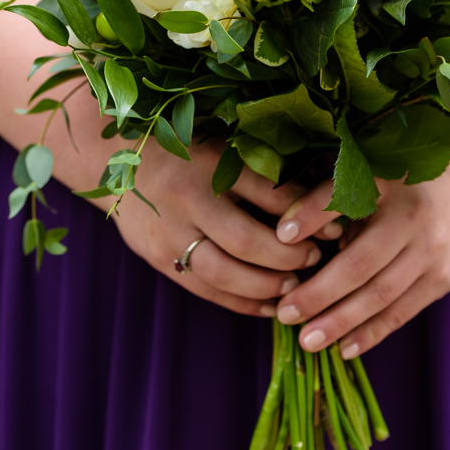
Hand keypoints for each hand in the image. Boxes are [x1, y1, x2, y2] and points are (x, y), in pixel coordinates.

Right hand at [111, 140, 322, 317]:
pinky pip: (204, 288)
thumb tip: (321, 196)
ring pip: (224, 272)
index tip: (336, 226)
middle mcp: (186, 197)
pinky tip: (267, 305)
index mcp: (209, 161)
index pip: (271, 194)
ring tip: (294, 285)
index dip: (309, 216)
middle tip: (317, 258)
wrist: (113, 156)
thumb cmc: (183, 148)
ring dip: (267, 285)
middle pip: (248, 241)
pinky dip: (240, 302)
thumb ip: (263, 168)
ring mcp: (167, 230)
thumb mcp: (222, 144)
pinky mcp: (155, 255)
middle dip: (290, 257)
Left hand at [268, 151, 449, 359]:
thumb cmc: (401, 183)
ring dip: (342, 322)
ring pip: (382, 295)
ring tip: (308, 341)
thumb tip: (283, 234)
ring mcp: (435, 254)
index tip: (278, 237)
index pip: (344, 199)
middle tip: (285, 313)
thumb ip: (327, 197)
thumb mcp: (368, 173)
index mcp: (391, 186)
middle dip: (320, 293)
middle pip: (361, 264)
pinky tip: (345, 348)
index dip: (312, 216)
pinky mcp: (445, 279)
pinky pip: (403, 311)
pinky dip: (373, 332)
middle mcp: (416, 221)